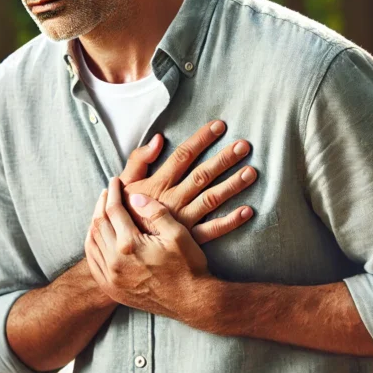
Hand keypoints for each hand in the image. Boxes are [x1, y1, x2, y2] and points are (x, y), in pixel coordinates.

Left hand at [85, 176, 211, 323]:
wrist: (192, 302)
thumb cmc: (188, 267)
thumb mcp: (177, 234)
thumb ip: (155, 212)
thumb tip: (134, 196)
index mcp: (129, 246)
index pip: (114, 210)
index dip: (114, 192)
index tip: (115, 181)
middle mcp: (115, 262)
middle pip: (99, 224)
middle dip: (102, 204)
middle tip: (108, 192)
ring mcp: (111, 278)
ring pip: (92, 242)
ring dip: (95, 222)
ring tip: (103, 210)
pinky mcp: (112, 288)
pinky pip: (93, 261)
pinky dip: (93, 244)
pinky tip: (100, 236)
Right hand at [120, 120, 256, 243]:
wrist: (121, 247)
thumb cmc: (124, 212)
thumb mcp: (125, 183)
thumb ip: (138, 160)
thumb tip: (158, 139)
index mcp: (158, 184)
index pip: (183, 156)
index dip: (201, 139)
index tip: (220, 126)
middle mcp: (173, 199)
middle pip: (202, 175)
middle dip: (224, 159)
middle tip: (244, 146)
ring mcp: (183, 220)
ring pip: (211, 199)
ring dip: (232, 186)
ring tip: (251, 172)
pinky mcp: (189, 240)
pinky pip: (212, 230)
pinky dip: (231, 222)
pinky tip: (248, 211)